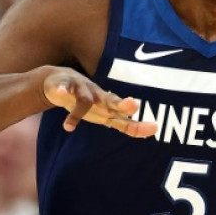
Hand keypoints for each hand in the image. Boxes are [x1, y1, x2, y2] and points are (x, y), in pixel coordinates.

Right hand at [41, 67, 157, 137]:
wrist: (60, 80)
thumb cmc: (88, 101)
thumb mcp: (106, 115)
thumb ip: (125, 124)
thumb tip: (149, 134)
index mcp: (108, 106)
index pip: (126, 117)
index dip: (138, 125)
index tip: (155, 128)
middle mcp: (98, 97)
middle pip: (112, 101)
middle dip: (123, 104)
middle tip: (134, 104)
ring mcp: (82, 89)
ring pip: (84, 100)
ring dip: (77, 112)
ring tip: (68, 126)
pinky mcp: (65, 84)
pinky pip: (64, 88)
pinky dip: (63, 91)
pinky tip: (61, 93)